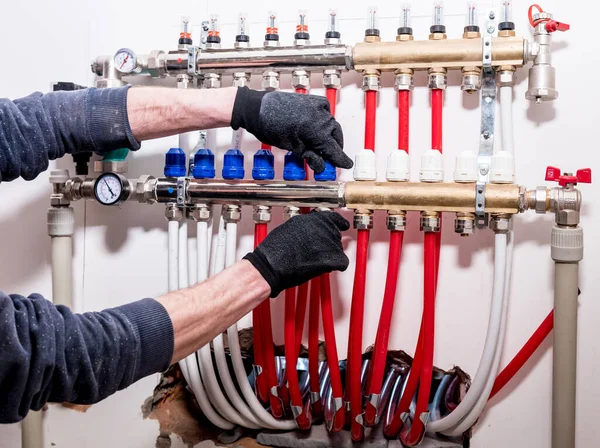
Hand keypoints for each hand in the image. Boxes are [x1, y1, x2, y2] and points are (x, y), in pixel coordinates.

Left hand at [230, 87, 352, 173]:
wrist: (259, 108)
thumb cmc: (270, 127)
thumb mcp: (292, 148)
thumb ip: (311, 157)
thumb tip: (322, 166)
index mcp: (316, 130)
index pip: (334, 149)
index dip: (340, 159)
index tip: (346, 165)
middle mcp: (321, 116)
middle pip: (335, 137)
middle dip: (333, 148)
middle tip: (328, 158)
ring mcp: (319, 106)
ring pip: (332, 126)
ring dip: (329, 136)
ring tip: (319, 146)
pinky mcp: (315, 100)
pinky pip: (326, 114)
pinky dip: (324, 123)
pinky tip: (316, 130)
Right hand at [243, 211, 349, 296]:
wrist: (271, 265)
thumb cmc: (275, 249)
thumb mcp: (291, 226)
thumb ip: (308, 224)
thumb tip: (315, 226)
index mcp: (314, 218)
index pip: (335, 217)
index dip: (339, 223)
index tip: (342, 226)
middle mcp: (323, 227)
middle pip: (336, 234)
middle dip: (329, 242)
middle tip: (315, 251)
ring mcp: (328, 243)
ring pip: (338, 249)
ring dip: (330, 254)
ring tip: (313, 259)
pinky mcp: (331, 259)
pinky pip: (342, 262)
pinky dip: (335, 266)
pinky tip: (323, 267)